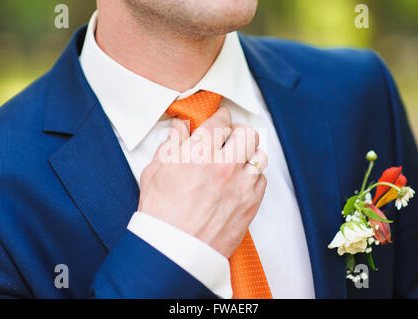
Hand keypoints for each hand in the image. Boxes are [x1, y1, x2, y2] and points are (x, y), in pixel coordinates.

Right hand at [138, 108, 267, 257]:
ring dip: (247, 154)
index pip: (220, 120)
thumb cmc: (161, 215)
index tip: (218, 121)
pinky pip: (262, 180)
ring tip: (236, 160)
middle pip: (246, 133)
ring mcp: (240, 185)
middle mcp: (224, 165)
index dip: (219, 118)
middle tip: (229, 139)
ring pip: (258, 154)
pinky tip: (240, 182)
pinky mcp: (250, 204)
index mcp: (199, 153)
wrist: (173, 251)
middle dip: (237, 132)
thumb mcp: (155, 171)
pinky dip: (253, 176)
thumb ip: (171, 144)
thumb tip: (180, 129)